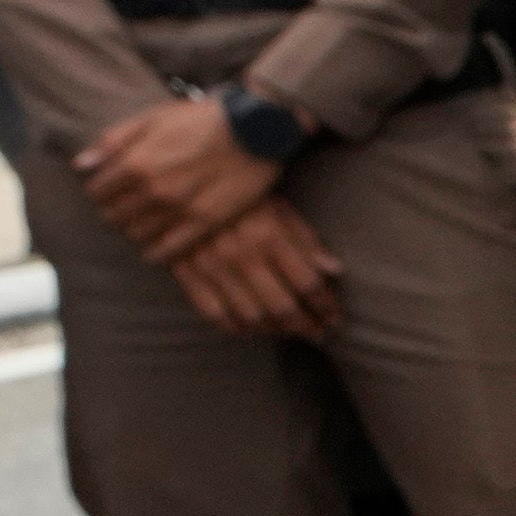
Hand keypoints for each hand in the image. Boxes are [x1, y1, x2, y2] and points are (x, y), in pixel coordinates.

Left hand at [75, 92, 280, 260]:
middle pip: (114, 216)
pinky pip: (169, 249)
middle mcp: (154, 190)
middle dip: (113, 212)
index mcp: (136, 162)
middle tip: (124, 207)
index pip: (97, 192)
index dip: (98, 192)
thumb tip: (81, 165)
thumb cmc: (202, 118)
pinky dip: (156, 252)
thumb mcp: (153, 117)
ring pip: (138, 234)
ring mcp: (180, 209)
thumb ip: (114, 141)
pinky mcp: (205, 222)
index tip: (106, 190)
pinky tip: (155, 248)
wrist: (257, 129)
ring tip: (142, 222)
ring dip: (133, 230)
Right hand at [167, 192, 342, 339]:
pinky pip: (214, 313)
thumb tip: (333, 270)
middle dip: (306, 325)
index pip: (307, 283)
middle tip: (318, 332)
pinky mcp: (186, 272)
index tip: (334, 316)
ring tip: (291, 331)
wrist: (181, 183)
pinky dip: (237, 327)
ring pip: (250, 316)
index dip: (325, 305)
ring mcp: (210, 266)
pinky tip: (253, 328)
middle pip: (282, 307)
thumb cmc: (240, 196)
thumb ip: (306, 240)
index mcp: (268, 234)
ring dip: (276, 330)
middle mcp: (240, 254)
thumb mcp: (279, 207)